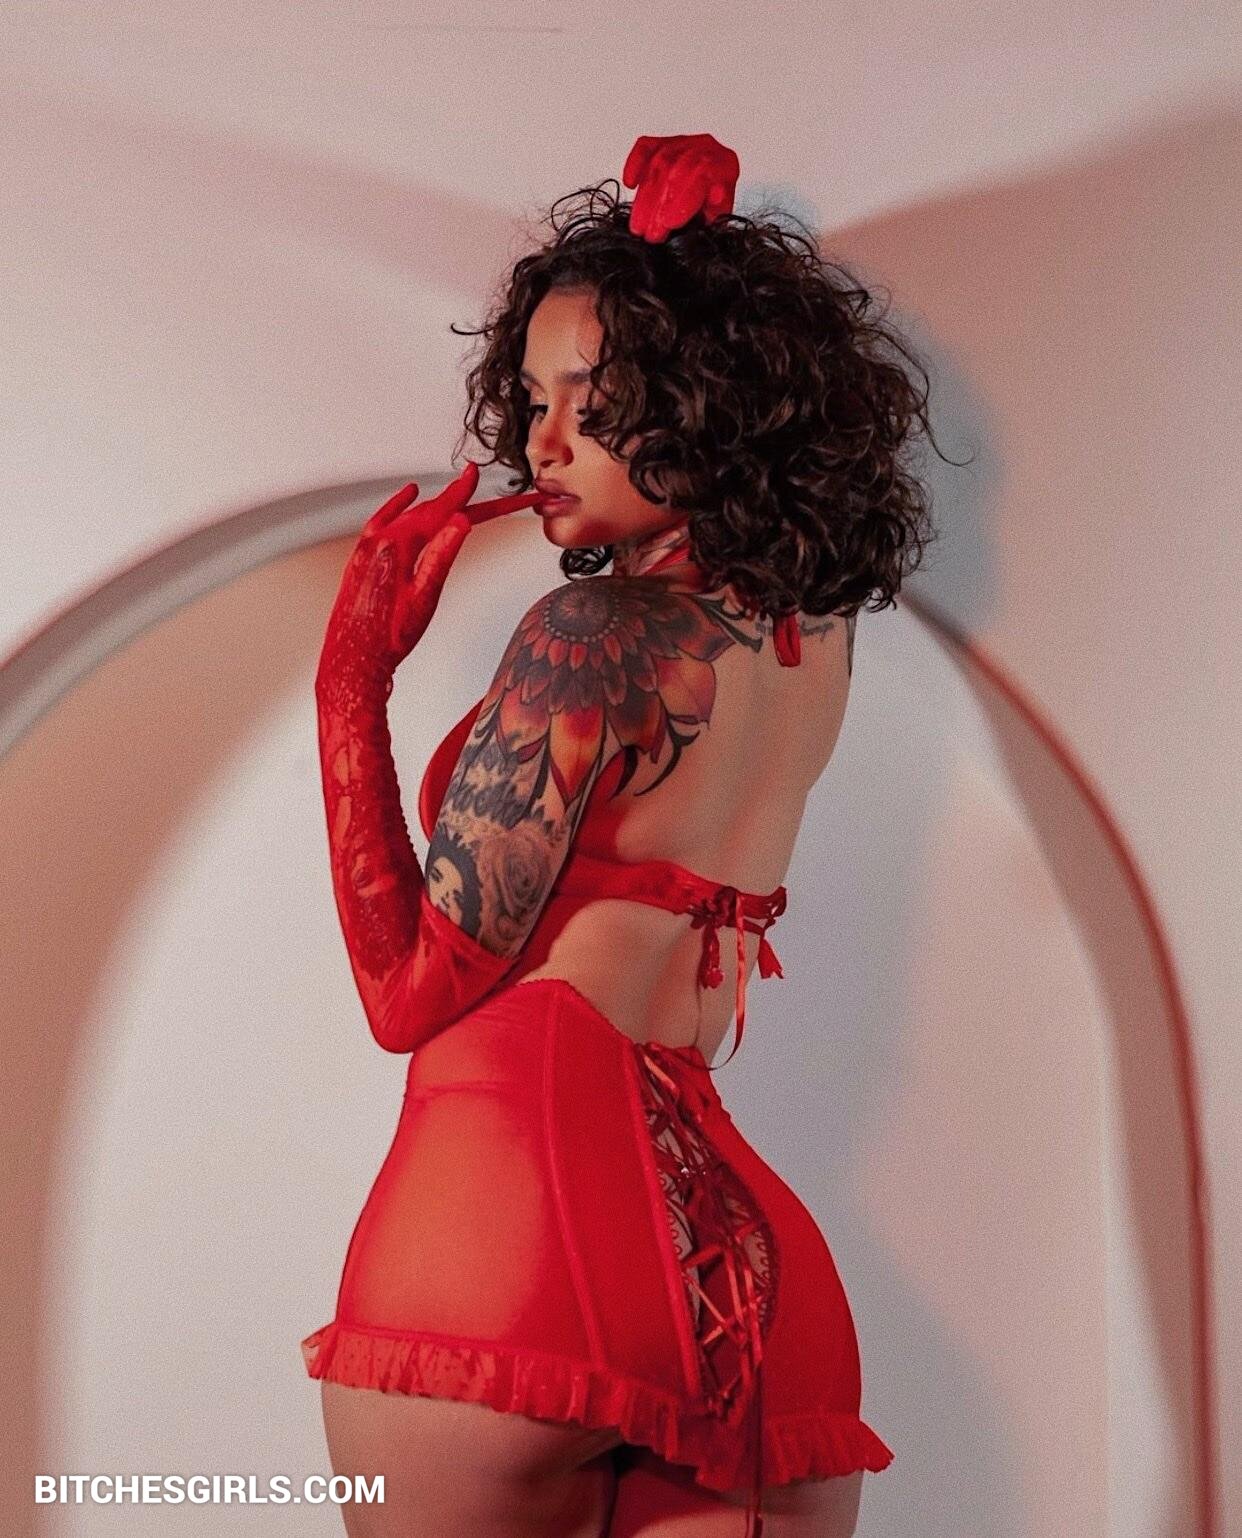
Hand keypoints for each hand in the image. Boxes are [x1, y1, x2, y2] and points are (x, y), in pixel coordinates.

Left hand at [318, 462, 478, 692]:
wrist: (353, 660)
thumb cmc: (387, 638)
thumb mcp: (424, 598)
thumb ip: (442, 556)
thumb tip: (461, 523)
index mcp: (397, 546)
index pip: (439, 512)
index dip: (461, 493)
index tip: (475, 475)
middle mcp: (379, 540)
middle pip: (425, 512)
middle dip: (453, 498)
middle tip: (475, 482)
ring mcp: (367, 548)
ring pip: (406, 517)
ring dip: (431, 504)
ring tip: (452, 494)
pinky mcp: (361, 558)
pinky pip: (383, 521)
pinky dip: (398, 507)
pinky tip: (408, 498)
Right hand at [622, 133, 739, 242]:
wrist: (711, 193)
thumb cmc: (714, 207)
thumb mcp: (721, 215)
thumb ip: (716, 211)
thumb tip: (712, 203)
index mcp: (724, 163)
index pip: (702, 175)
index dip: (684, 200)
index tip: (669, 223)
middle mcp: (703, 147)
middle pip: (676, 170)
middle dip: (659, 205)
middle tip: (650, 232)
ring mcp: (681, 143)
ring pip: (658, 163)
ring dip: (645, 198)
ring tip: (638, 225)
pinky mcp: (661, 142)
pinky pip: (644, 147)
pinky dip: (634, 164)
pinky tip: (630, 183)